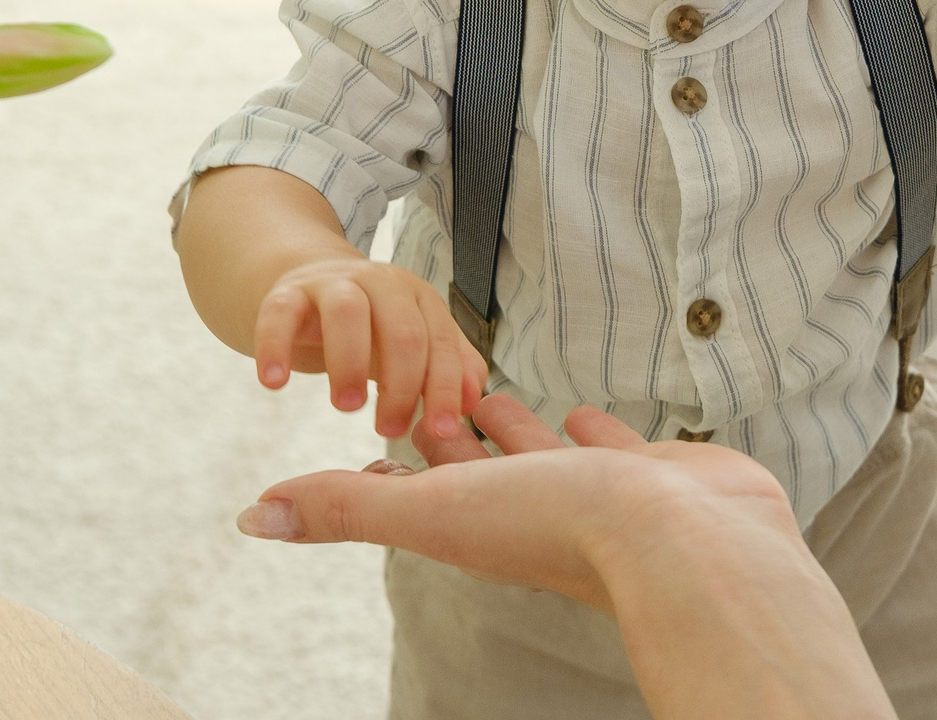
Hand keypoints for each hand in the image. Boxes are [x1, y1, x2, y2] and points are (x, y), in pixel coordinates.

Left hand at [238, 393, 792, 604]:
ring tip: (490, 394)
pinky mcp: (647, 477)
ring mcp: (594, 494)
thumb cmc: (562, 526)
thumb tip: (252, 516)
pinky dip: (592, 428)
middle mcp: (531, 509)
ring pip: (540, 454)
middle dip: (449, 435)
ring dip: (512, 428)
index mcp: (476, 520)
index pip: (416, 492)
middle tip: (423, 401)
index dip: (387, 469)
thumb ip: (347, 507)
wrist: (685, 541)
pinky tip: (588, 413)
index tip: (366, 444)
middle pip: (475, 469)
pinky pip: (612, 447)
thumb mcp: (435, 508)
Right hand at [253, 258, 485, 441]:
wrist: (310, 284)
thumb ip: (449, 368)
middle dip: (401, 384)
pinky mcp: (287, 292)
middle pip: (401, 329)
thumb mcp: (415, 342)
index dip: (444, 389)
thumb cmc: (372, 326)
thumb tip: (474, 403)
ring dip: (350, 364)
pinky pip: (279, 314)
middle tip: (391, 430)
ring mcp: (332, 284)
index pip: (440, 342)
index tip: (442, 432)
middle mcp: (380, 284)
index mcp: (418, 298)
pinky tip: (274, 383)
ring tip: (348, 408)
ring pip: (348, 314)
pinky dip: (275, 347)